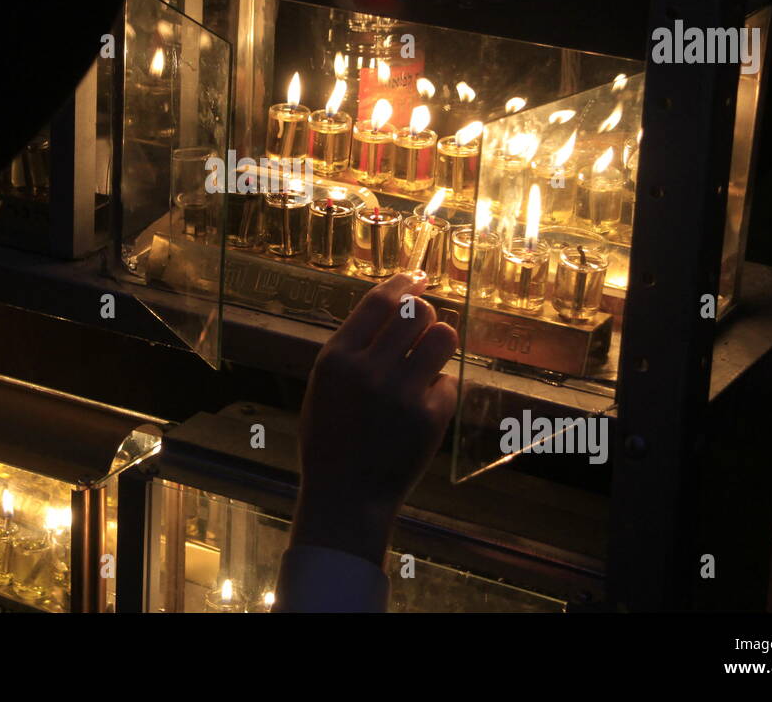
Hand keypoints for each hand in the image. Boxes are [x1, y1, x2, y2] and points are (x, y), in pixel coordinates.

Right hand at [290, 271, 458, 566]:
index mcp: (336, 359)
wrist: (346, 494)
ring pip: (442, 336)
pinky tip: (420, 407)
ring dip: (439, 340)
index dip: (403, 282)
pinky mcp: (429, 417)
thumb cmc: (331, 437)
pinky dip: (437, 390)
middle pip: (417, 312)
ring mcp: (401, 393)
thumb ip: (352, 347)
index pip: (379, 301)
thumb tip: (393, 303)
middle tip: (423, 326)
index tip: (417, 276)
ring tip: (429, 358)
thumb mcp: (324, 385)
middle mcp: (368, 370)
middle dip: (425, 313)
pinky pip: (446, 381)